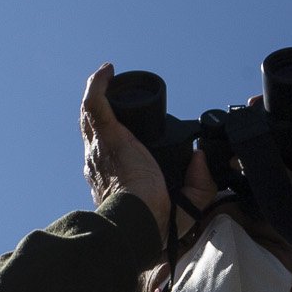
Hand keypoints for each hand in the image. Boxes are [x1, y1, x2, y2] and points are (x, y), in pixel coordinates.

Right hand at [82, 65, 203, 237]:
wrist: (138, 222)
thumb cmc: (153, 222)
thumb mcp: (185, 205)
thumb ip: (199, 183)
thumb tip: (201, 157)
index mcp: (113, 179)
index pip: (107, 155)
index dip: (113, 139)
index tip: (125, 132)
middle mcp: (99, 162)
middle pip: (94, 131)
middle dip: (102, 112)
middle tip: (114, 96)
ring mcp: (100, 147)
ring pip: (90, 116)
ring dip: (98, 94)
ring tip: (106, 77)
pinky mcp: (108, 136)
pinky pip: (95, 104)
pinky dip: (98, 85)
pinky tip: (107, 70)